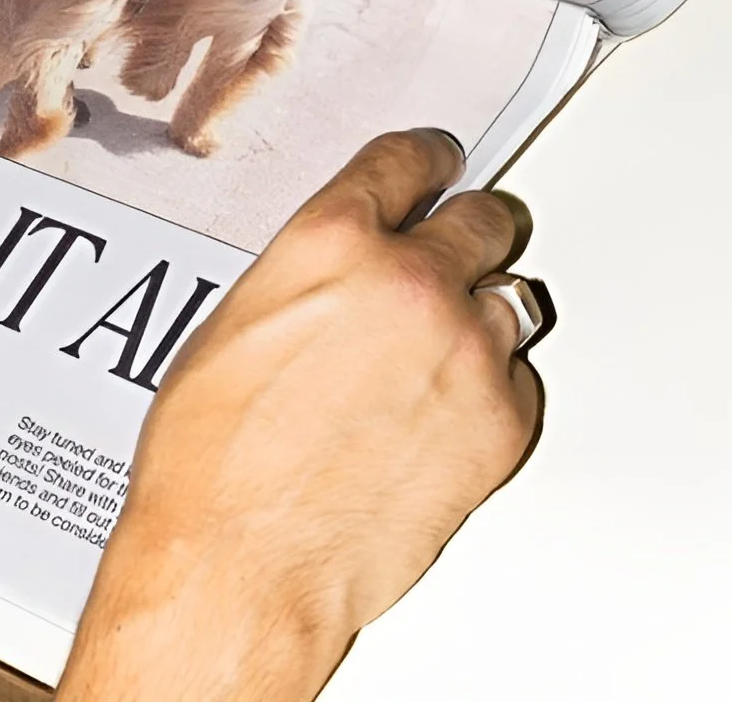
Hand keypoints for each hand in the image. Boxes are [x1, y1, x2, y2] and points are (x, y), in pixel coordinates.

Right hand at [59, 129, 540, 701]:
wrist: (239, 569)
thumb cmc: (212, 465)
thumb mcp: (237, 322)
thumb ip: (313, 272)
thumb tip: (346, 268)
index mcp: (334, 239)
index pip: (409, 160)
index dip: (428, 162)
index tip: (441, 165)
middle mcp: (409, 279)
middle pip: (483, 217)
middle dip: (468, 235)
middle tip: (457, 256)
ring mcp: (464, 349)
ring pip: (508, 300)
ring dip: (477, 321)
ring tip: (433, 363)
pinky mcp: (499, 421)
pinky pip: (519, 380)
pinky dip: (490, 393)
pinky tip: (440, 419)